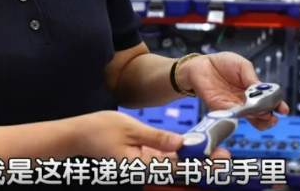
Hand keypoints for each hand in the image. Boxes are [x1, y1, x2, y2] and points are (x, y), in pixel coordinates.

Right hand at [71, 111, 230, 166]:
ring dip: (194, 161)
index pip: (177, 168)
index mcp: (141, 166)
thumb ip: (157, 137)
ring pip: (174, 166)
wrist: (76, 135)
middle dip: (202, 165)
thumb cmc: (98, 130)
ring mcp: (142, 166)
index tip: (217, 160)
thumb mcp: (130, 128)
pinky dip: (179, 156)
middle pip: (179, 170)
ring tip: (216, 153)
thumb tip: (181, 144)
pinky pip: (164, 160)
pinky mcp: (141, 160)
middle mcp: (143, 170)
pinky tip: (193, 149)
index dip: (200, 165)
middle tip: (224, 157)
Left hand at [178, 52, 289, 129]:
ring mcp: (234, 107)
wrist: (202, 65)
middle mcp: (245, 101)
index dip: (277, 106)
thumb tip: (262, 88)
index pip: (269, 101)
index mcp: (253, 90)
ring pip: (249, 119)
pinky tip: (246, 111)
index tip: (283, 109)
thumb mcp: (242, 65)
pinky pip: (233, 114)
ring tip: (263, 116)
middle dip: (270, 118)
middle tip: (273, 116)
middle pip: (261, 115)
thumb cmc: (222, 64)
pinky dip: (241, 114)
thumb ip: (251, 78)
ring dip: (258, 119)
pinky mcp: (221, 108)